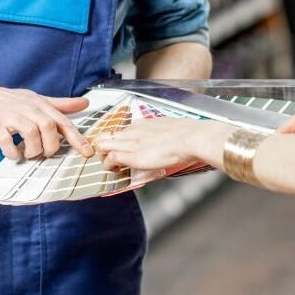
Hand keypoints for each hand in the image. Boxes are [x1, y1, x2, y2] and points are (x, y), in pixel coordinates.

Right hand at [0, 74, 92, 160]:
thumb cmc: (6, 100)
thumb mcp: (35, 99)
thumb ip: (59, 104)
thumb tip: (84, 103)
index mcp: (39, 103)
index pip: (62, 121)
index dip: (77, 138)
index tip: (87, 152)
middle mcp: (27, 108)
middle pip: (49, 128)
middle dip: (50, 146)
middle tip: (44, 153)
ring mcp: (9, 116)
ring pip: (31, 134)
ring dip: (32, 150)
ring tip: (27, 153)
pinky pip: (7, 142)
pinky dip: (12, 153)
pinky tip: (11, 153)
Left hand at [95, 119, 235, 170]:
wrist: (190, 138)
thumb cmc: (186, 135)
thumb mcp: (170, 128)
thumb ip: (161, 132)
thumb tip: (165, 138)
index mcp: (142, 124)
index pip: (121, 131)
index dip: (116, 141)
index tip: (120, 149)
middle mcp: (133, 130)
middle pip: (106, 136)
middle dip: (104, 147)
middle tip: (110, 159)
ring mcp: (130, 142)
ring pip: (103, 146)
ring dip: (104, 157)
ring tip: (112, 166)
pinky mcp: (131, 154)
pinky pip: (111, 159)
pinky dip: (109, 166)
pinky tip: (115, 170)